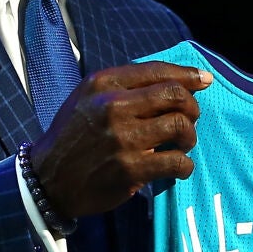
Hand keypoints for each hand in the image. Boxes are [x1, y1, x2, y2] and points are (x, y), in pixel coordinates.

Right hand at [28, 61, 210, 219]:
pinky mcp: (131, 168)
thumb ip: (124, 85)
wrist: (48, 179)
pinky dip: (185, 165)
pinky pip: (177, 161)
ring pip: (181, 126)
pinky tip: (178, 168)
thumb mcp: (88, 98)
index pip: (157, 71)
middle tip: (189, 120)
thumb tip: (176, 79)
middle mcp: (113, 106)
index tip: (204, 81)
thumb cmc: (74, 136)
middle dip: (192, 107)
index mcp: (103, 84)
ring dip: (190, 137)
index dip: (188, 75)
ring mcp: (123, 138)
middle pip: (176, 95)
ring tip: (182, 145)